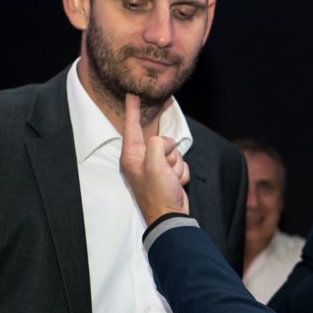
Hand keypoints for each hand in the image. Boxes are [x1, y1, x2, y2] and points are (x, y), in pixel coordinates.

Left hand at [119, 93, 190, 224]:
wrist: (170, 217)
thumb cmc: (158, 193)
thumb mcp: (156, 164)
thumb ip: (158, 145)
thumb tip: (165, 143)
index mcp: (132, 156)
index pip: (132, 127)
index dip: (133, 109)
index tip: (132, 94)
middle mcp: (141, 160)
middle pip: (161, 140)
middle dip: (169, 151)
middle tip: (166, 168)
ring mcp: (154, 168)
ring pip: (173, 151)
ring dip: (177, 164)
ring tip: (171, 180)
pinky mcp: (166, 174)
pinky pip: (179, 163)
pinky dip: (181, 173)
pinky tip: (175, 184)